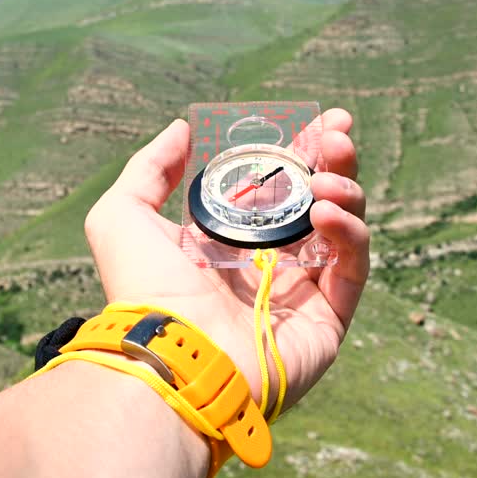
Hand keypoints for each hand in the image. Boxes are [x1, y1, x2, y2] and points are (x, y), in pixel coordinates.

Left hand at [83, 108, 369, 412]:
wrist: (171, 357)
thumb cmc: (142, 291)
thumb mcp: (123, 215)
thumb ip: (151, 168)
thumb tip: (184, 129)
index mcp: (229, 240)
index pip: (277, 186)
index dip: (300, 151)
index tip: (318, 120)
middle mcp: (269, 264)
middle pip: (318, 200)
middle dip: (334, 161)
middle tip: (338, 131)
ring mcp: (301, 292)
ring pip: (344, 229)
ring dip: (344, 190)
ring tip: (328, 176)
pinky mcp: (327, 320)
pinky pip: (353, 269)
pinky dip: (349, 234)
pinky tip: (326, 212)